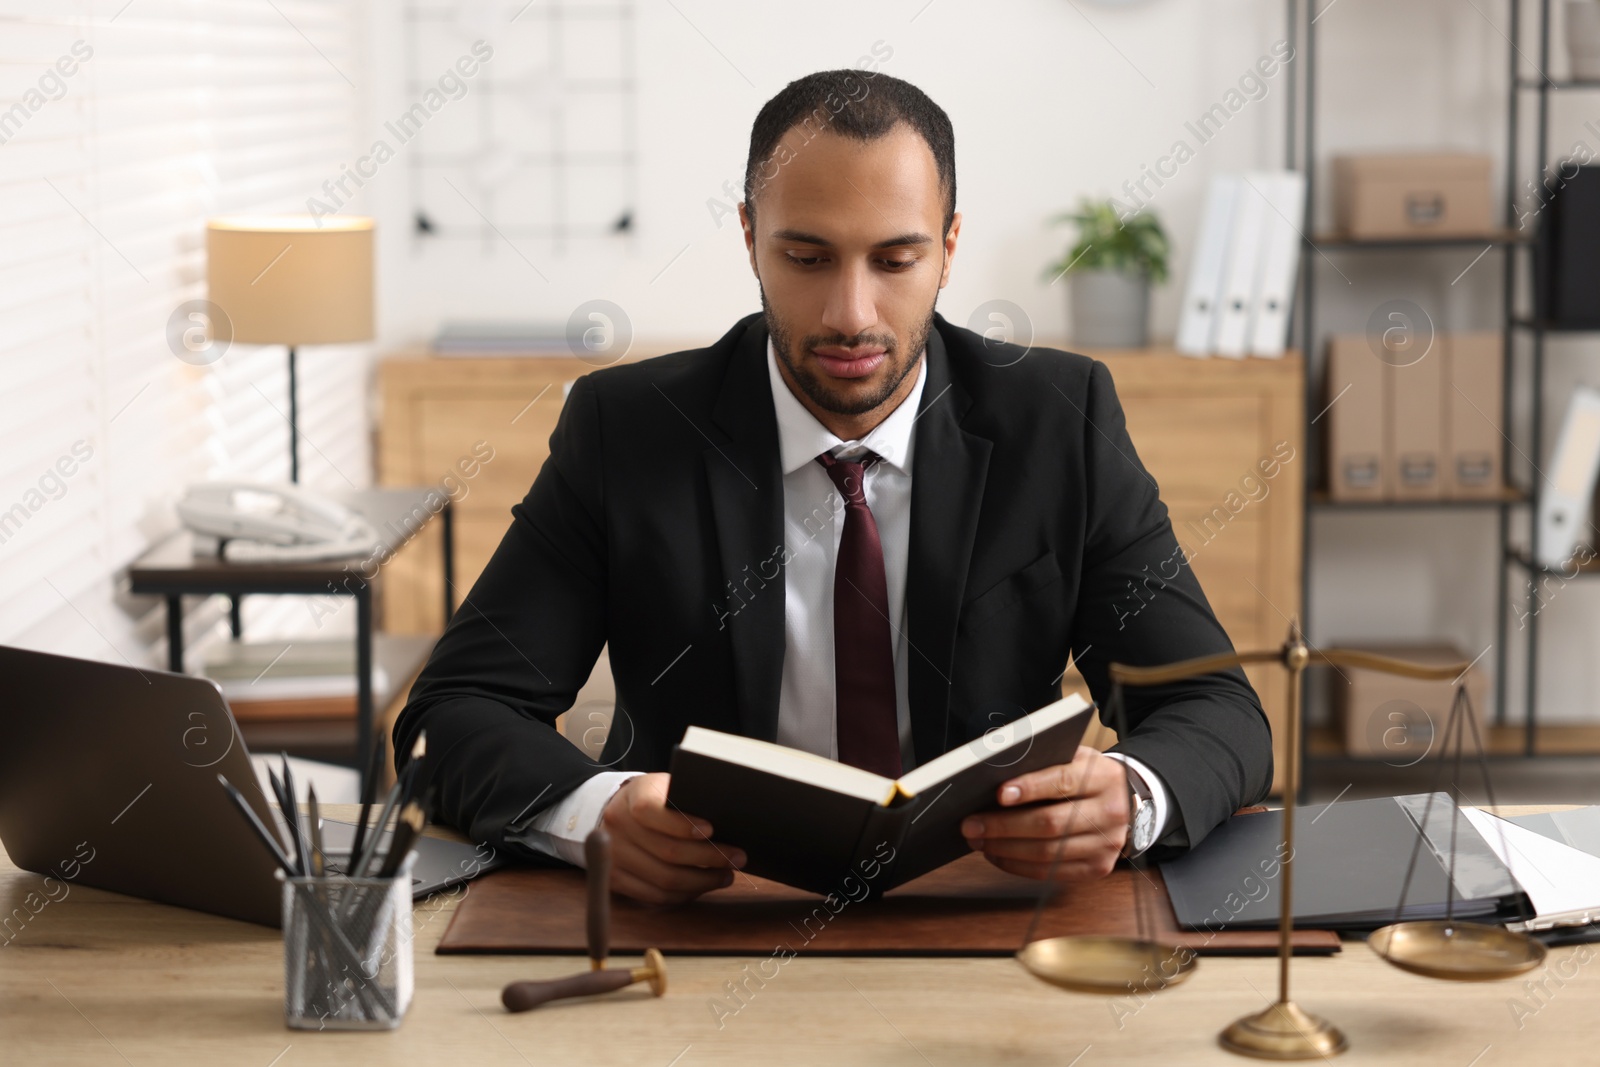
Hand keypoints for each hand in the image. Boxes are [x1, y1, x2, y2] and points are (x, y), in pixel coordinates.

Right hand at [598, 772, 745, 903]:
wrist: (618, 812)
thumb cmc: (656, 799)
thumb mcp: (668, 786)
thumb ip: (688, 799)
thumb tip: (728, 818)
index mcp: (633, 795)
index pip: (651, 811)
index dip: (682, 824)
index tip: (711, 830)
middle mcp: (618, 825)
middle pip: (666, 850)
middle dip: (708, 857)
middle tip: (737, 858)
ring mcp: (613, 855)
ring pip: (664, 879)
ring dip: (701, 882)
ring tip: (726, 875)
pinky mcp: (615, 880)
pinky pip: (655, 896)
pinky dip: (684, 894)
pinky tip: (703, 886)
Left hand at [959, 745, 1129, 881]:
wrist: (1125, 801)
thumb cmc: (1088, 776)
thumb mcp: (1074, 757)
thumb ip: (1044, 763)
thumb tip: (995, 774)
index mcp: (1104, 777)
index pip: (1063, 782)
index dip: (1029, 788)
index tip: (999, 794)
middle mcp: (1110, 812)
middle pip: (1050, 823)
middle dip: (1003, 826)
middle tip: (971, 824)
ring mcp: (1106, 844)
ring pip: (1047, 852)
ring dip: (1005, 848)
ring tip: (978, 840)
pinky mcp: (1097, 868)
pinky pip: (1050, 872)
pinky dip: (1017, 865)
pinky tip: (998, 854)